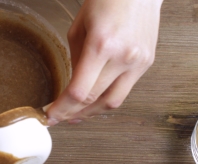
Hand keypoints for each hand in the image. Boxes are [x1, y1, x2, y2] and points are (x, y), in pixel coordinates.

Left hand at [47, 0, 162, 124]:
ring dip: (92, 112)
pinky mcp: (146, 64)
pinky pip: (124, 90)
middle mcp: (122, 57)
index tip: (51, 115)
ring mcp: (138, 63)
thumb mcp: (79, 27)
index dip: (62, 108)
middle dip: (73, 113)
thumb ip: (74, 59)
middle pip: (94, 100)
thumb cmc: (108, 0)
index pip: (79, 91)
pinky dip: (107, 98)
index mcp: (101, 45)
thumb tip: (71, 85)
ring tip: (76, 114)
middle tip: (60, 117)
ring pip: (112, 102)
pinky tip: (95, 99)